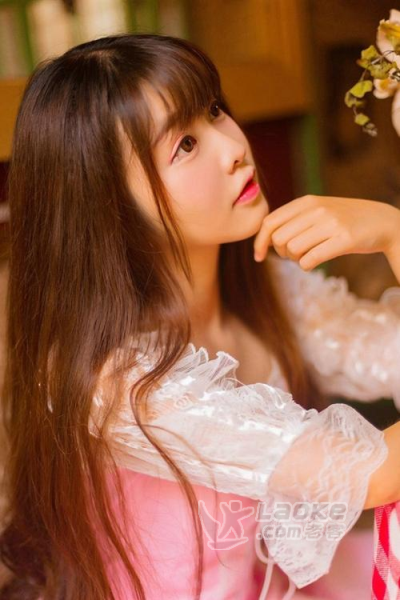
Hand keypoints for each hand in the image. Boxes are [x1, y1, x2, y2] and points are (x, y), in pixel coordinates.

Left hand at [253, 195, 399, 269]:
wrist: (383, 221)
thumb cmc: (345, 220)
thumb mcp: (319, 211)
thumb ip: (293, 219)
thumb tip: (263, 238)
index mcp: (307, 201)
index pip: (270, 222)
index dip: (259, 242)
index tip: (258, 256)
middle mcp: (318, 210)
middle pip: (278, 239)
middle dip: (280, 253)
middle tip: (293, 255)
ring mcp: (332, 224)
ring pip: (292, 249)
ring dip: (295, 260)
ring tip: (306, 257)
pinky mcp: (345, 240)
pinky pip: (310, 259)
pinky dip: (306, 266)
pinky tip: (313, 263)